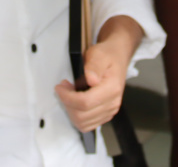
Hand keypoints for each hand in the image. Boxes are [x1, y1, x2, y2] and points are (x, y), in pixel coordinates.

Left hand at [55, 16, 142, 132]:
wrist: (117, 57)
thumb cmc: (107, 55)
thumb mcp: (98, 53)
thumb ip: (94, 65)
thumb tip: (91, 79)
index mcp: (112, 88)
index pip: (85, 102)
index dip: (68, 97)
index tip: (60, 87)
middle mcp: (113, 103)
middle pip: (82, 116)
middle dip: (67, 103)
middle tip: (63, 88)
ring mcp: (110, 111)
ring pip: (83, 124)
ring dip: (71, 111)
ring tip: (69, 94)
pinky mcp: (106, 114)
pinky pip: (87, 125)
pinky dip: (77, 116)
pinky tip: (75, 102)